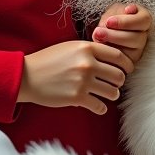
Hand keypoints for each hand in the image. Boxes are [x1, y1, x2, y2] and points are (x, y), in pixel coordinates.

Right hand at [18, 39, 132, 114]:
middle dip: (119, 81)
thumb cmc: (49, 60)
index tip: (127, 69)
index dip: (126, 64)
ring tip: (106, 94)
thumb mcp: (71, 47)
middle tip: (114, 83)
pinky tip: (98, 105)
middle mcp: (88, 63)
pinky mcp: (76, 97)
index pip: (118, 56)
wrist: (27, 76)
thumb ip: (91, 51)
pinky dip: (101, 107)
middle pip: (119, 75)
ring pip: (112, 92)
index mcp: (87, 48)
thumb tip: (112, 57)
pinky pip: (100, 106)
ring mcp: (83, 81)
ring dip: (112, 94)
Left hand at [93, 3, 152, 64]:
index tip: (109, 21)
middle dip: (116, 36)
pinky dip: (111, 55)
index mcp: (144, 20)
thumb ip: (121, 10)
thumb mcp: (115, 10)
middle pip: (137, 39)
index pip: (143, 21)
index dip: (126, 22)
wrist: (105, 29)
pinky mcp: (129, 62)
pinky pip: (122, 62)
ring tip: (97, 39)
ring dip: (112, 45)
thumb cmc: (112, 17)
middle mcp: (144, 36)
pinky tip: (102, 47)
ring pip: (131, 52)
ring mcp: (138, 50)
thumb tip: (129, 10)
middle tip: (99, 32)